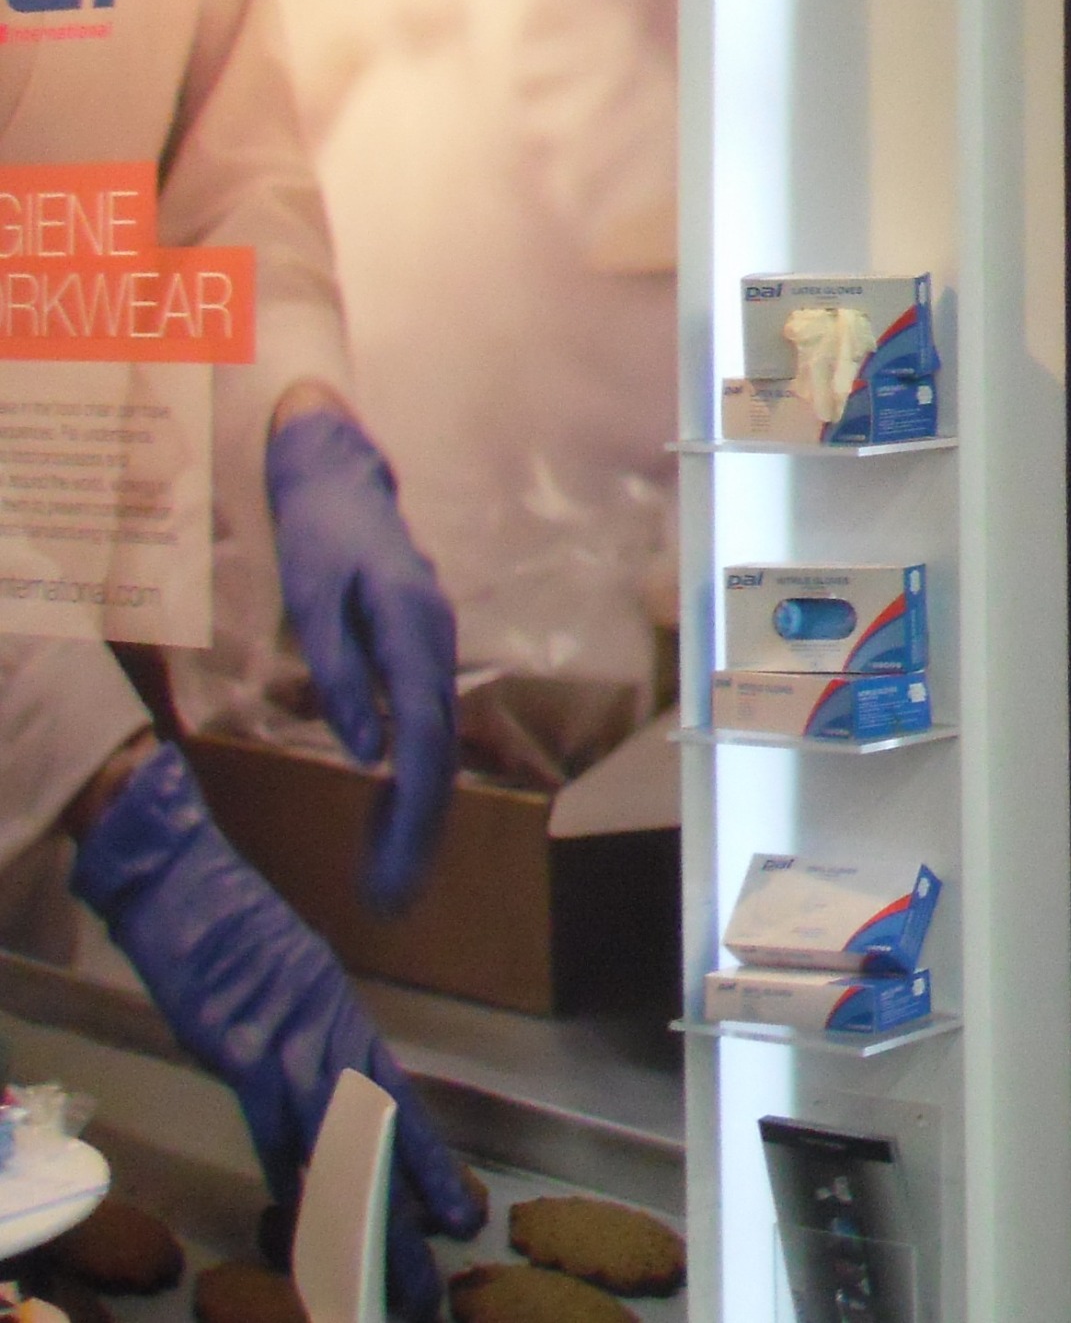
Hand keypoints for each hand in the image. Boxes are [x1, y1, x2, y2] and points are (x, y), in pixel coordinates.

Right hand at [70, 744, 482, 1317]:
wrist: (183, 874)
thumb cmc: (227, 924)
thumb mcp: (281, 985)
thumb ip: (302, 1036)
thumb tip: (309, 1087)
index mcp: (339, 1019)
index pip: (398, 1103)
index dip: (428, 1162)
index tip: (461, 1211)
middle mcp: (324, 1032)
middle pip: (380, 1132)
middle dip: (408, 1205)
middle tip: (440, 1264)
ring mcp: (284, 1036)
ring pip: (336, 1133)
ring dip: (358, 1203)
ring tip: (384, 1260)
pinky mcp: (237, 1039)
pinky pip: (270, 1110)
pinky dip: (286, 1157)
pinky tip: (303, 1203)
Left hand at [265, 400, 456, 912]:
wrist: (341, 484)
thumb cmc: (322, 537)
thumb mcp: (313, 597)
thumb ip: (340, 670)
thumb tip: (365, 751)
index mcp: (415, 634)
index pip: (426, 740)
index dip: (412, 812)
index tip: (394, 871)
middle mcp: (437, 651)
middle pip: (439, 757)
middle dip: (417, 835)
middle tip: (391, 903)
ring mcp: (434, 657)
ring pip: (437, 750)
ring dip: (414, 819)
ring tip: (389, 884)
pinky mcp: (419, 664)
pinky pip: (422, 733)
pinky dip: (406, 785)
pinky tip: (383, 825)